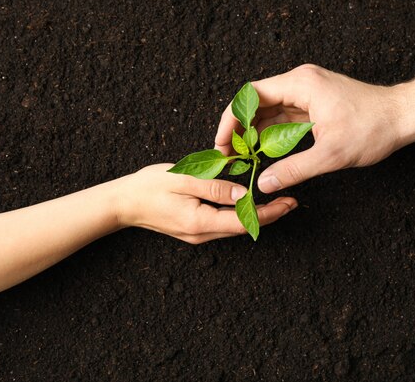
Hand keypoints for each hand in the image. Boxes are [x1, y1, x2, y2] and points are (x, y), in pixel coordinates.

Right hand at [115, 164, 297, 243]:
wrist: (123, 203)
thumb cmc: (149, 187)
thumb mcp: (182, 179)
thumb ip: (214, 186)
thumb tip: (243, 193)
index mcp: (200, 222)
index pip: (244, 221)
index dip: (269, 214)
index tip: (289, 203)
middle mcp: (201, 234)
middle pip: (243, 227)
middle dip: (269, 215)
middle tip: (291, 202)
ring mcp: (197, 235)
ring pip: (234, 226)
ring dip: (256, 215)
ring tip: (276, 201)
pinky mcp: (194, 229)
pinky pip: (223, 223)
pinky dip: (240, 214)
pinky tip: (247, 202)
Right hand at [215, 64, 406, 192]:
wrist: (405, 116)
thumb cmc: (373, 128)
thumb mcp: (331, 154)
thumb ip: (293, 169)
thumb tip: (263, 183)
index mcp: (301, 84)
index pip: (250, 95)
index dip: (231, 118)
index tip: (222, 141)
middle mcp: (301, 82)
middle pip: (257, 101)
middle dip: (239, 127)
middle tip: (228, 153)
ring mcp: (308, 91)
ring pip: (270, 109)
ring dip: (255, 131)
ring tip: (242, 155)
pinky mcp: (315, 102)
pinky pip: (285, 114)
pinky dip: (272, 131)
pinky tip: (264, 150)